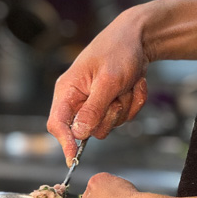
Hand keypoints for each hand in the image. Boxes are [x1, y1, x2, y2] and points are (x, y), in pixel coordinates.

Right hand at [47, 9, 148, 163]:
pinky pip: (122, 118)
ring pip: (108, 125)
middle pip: (88, 130)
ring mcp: (94, 103)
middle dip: (109, 116)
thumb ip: (93, 109)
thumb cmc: (119, 51)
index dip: (64, 142)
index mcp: (67, 90)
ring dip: (124, 107)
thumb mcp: (108, 81)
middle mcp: (77, 99)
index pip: (57, 123)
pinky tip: (132, 85)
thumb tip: (78, 133)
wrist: (139, 39)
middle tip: (117, 95)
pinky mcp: (108, 104)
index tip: (73, 158)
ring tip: (126, 85)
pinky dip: (133, 103)